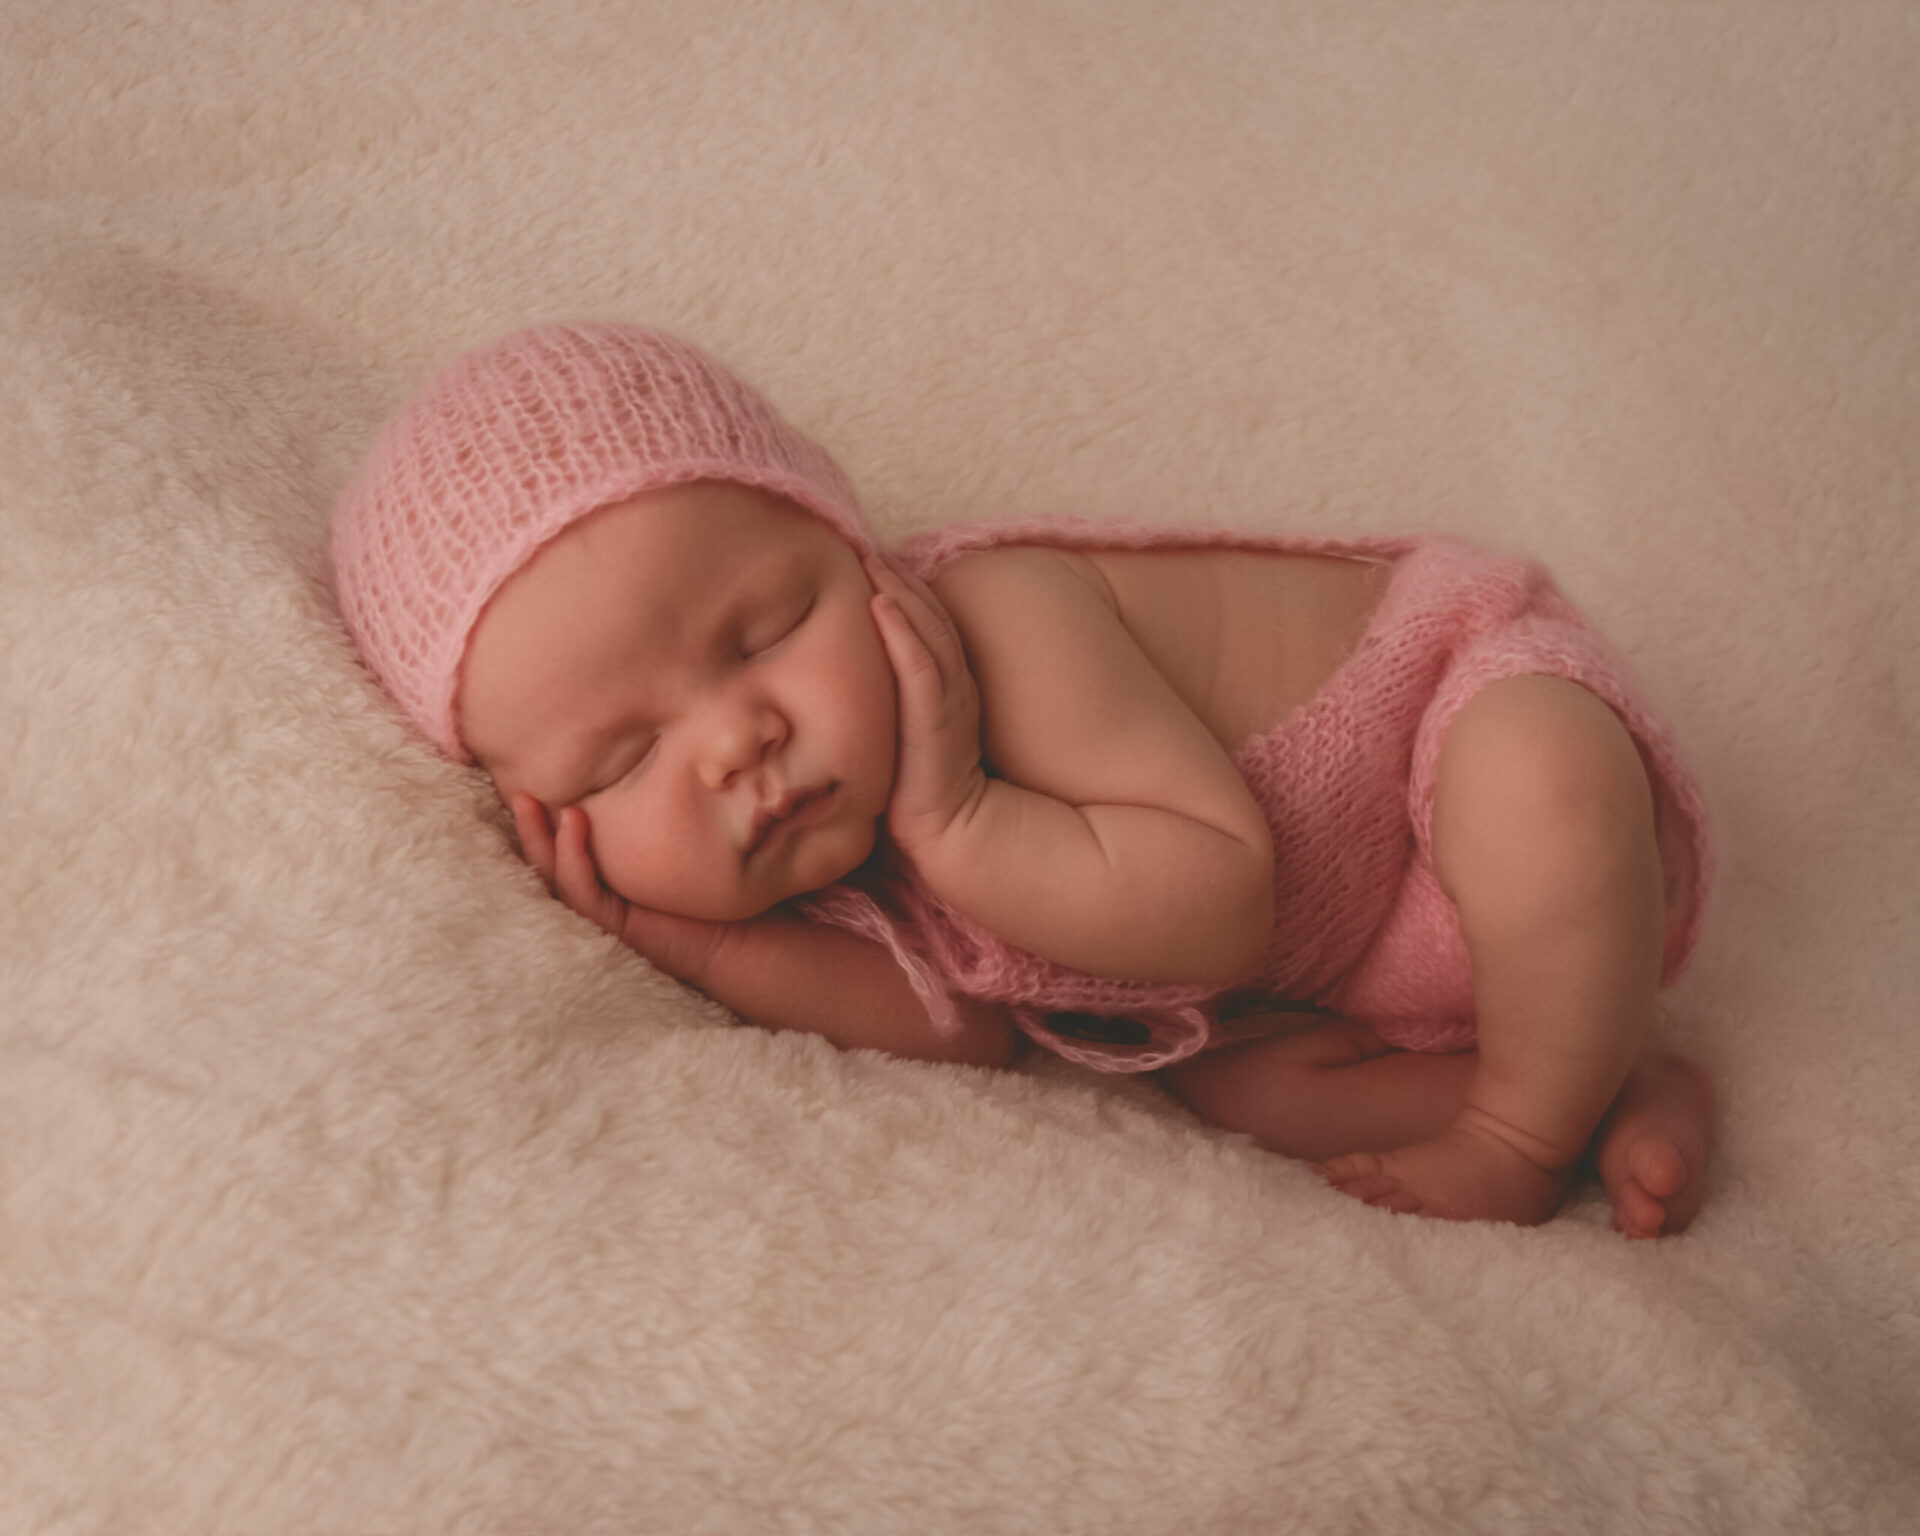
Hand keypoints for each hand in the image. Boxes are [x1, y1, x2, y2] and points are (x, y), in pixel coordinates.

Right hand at [510, 794, 747, 987]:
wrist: (737, 939)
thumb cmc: (710, 887)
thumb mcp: (676, 838)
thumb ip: (654, 810)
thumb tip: (649, 751)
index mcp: (602, 873)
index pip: (560, 842)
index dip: (540, 816)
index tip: (529, 776)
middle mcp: (595, 892)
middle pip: (547, 858)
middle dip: (528, 825)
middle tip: (515, 790)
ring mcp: (601, 911)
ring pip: (555, 874)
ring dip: (540, 838)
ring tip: (531, 803)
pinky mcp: (613, 926)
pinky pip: (583, 891)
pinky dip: (573, 858)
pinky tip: (574, 825)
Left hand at [863, 551, 987, 857]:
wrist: (957, 839)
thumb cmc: (927, 796)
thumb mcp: (905, 740)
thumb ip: (889, 709)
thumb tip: (833, 688)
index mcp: (946, 692)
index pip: (926, 631)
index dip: (904, 594)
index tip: (872, 563)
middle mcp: (952, 690)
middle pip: (928, 622)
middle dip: (900, 581)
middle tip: (867, 546)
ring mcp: (949, 704)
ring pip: (926, 637)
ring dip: (901, 594)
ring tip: (872, 560)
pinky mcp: (938, 723)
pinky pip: (920, 671)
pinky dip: (904, 636)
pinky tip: (882, 605)